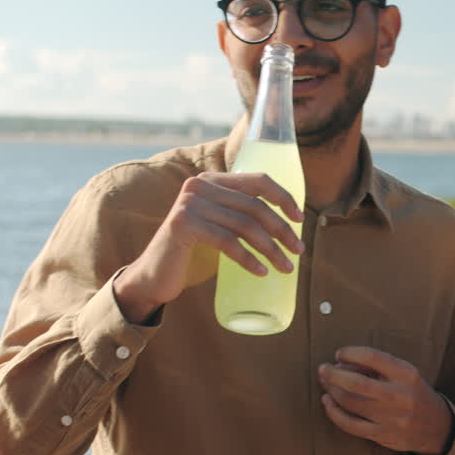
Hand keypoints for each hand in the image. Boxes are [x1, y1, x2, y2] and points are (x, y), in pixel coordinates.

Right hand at [113, 172, 303, 321]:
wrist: (154, 274)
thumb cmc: (194, 252)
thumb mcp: (220, 225)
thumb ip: (241, 215)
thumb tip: (290, 222)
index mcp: (212, 180)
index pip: (258, 180)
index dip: (283, 198)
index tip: (300, 220)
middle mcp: (199, 185)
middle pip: (255, 206)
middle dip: (282, 230)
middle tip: (299, 251)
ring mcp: (190, 203)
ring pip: (245, 226)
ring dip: (271, 249)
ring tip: (286, 267)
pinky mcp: (183, 224)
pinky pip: (227, 242)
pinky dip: (248, 259)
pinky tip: (261, 272)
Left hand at [318, 346, 453, 454]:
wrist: (436, 426)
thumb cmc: (413, 393)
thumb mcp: (405, 373)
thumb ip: (378, 366)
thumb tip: (342, 363)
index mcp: (406, 374)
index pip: (373, 358)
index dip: (351, 353)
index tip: (339, 353)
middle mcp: (399, 396)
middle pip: (357, 383)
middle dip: (334, 374)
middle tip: (323, 369)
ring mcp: (391, 418)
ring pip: (351, 403)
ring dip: (332, 391)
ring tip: (325, 382)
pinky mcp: (382, 435)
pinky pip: (350, 424)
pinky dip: (334, 413)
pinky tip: (328, 403)